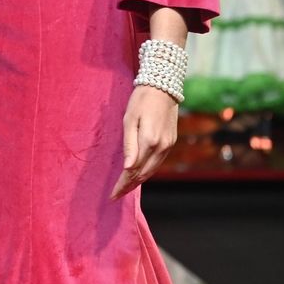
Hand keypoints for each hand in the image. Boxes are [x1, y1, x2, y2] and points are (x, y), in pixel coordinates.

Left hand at [113, 85, 179, 199]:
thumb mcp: (129, 120)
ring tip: (125, 189)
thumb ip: (129, 145)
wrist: (163, 87)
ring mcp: (168, 146)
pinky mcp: (171, 142)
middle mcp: (161, 147)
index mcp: (149, 141)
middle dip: (129, 186)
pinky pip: (158, 163)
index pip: (133, 170)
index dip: (123, 184)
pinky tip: (139, 175)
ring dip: (138, 181)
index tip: (112, 195)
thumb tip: (127, 168)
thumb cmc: (140, 101)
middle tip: (116, 196)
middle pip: (143, 174)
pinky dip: (148, 172)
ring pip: (152, 170)